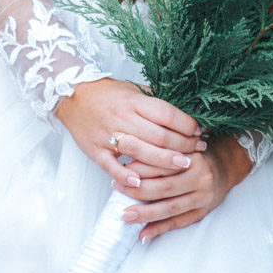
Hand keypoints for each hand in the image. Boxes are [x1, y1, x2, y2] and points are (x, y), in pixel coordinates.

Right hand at [54, 78, 206, 180]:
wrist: (73, 96)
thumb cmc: (108, 94)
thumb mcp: (134, 90)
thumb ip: (156, 100)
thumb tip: (186, 109)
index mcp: (134, 102)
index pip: (167, 114)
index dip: (187, 125)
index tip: (200, 131)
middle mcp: (123, 118)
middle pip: (159, 135)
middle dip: (183, 145)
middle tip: (199, 150)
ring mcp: (108, 135)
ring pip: (140, 151)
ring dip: (164, 161)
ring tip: (184, 164)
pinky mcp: (95, 150)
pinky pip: (111, 166)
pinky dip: (125, 175)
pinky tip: (140, 182)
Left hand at [115, 134, 251, 242]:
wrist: (226, 168)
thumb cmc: (196, 156)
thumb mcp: (183, 147)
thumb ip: (162, 152)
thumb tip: (128, 162)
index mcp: (193, 157)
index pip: (163, 163)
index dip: (141, 167)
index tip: (121, 169)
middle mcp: (200, 177)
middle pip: (165, 187)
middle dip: (138, 190)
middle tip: (117, 189)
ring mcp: (202, 197)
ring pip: (170, 208)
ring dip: (146, 214)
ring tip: (126, 216)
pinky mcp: (202, 212)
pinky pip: (178, 223)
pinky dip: (160, 229)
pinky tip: (143, 235)